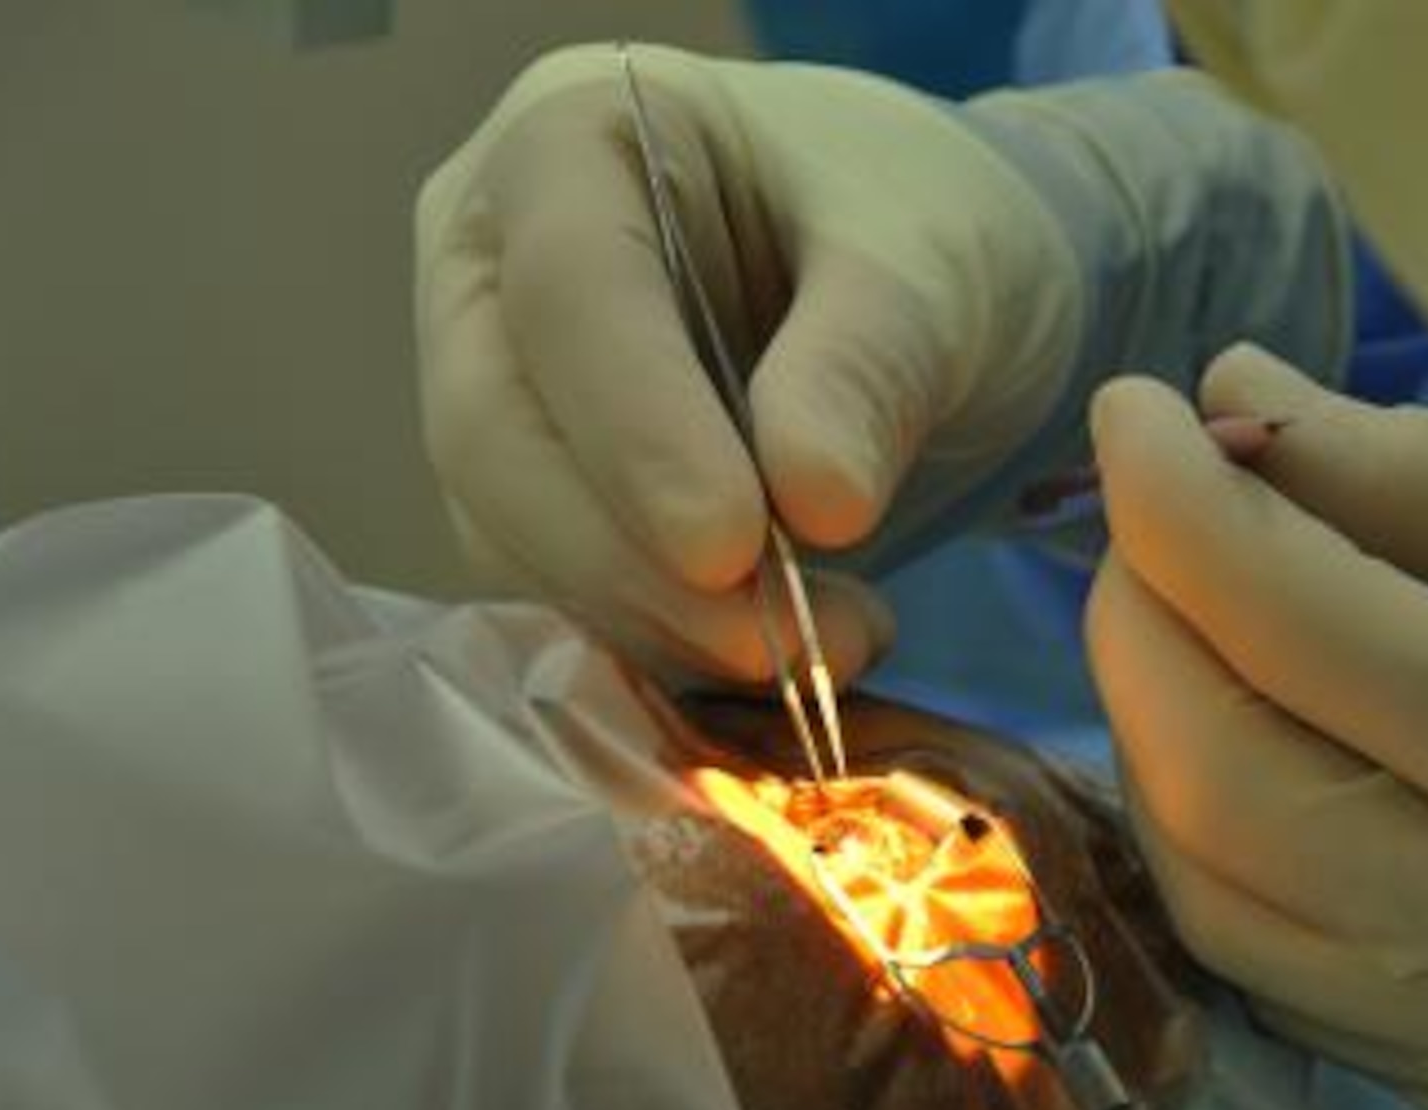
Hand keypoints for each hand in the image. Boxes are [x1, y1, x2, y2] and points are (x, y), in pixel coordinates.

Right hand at [415, 44, 1082, 682]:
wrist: (925, 290)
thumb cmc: (914, 222)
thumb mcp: (931, 265)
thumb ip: (867, 365)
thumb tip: (814, 504)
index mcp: (574, 137)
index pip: (568, 288)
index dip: (636, 429)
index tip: (729, 548)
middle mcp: (496, 261)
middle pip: (496, 432)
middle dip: (631, 563)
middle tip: (775, 642)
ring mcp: (503, 385)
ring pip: (517, 535)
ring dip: (660, 624)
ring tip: (831, 644)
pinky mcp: (540, 495)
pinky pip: (567, 590)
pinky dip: (670, 642)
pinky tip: (785, 653)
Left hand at [1087, 345, 1427, 1109]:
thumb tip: (1235, 393)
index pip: (1304, 626)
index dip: (1182, 499)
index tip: (1134, 401)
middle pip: (1210, 765)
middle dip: (1137, 606)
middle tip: (1155, 498)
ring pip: (1193, 871)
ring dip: (1146, 712)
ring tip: (1192, 600)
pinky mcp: (1421, 1074)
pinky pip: (1232, 947)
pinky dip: (1192, 816)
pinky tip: (1230, 724)